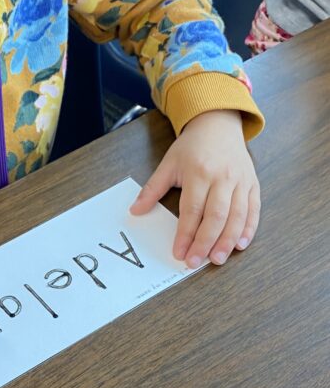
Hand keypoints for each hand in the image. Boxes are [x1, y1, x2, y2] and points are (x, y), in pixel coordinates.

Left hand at [130, 110, 259, 267]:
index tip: (179, 253)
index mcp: (199, 173)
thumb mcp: (168, 164)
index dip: (185, 234)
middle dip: (206, 243)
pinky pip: (253, 210)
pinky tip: (240, 244)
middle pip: (216, 217)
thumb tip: (135, 211)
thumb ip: (152, 189)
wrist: (218, 125)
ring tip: (218, 259)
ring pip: (237, 217)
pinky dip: (248, 229)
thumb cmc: (191, 147)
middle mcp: (222, 178)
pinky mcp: (253, 184)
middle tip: (196, 262)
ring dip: (228, 241)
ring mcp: (241, 182)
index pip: (192, 210)